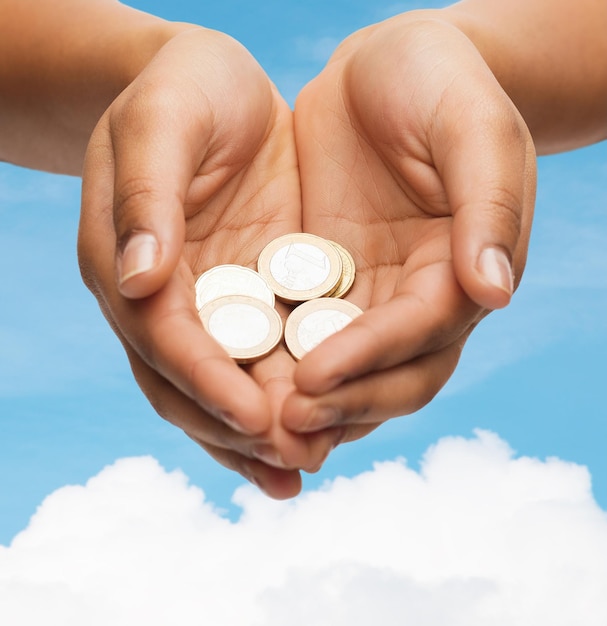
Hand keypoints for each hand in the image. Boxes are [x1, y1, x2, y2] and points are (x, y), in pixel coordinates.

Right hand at [78, 28, 338, 497]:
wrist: (211, 84)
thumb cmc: (181, 89)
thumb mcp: (161, 123)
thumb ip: (147, 196)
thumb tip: (137, 281)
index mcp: (128, 263)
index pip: (165, 340)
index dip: (207, 382)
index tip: (257, 417)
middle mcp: (164, 297)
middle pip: (189, 383)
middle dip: (237, 428)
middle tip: (294, 461)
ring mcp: (209, 301)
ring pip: (227, 384)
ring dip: (261, 434)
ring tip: (305, 468)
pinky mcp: (252, 293)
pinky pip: (266, 356)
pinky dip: (286, 396)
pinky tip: (321, 428)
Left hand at [282, 13, 535, 441]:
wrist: (385, 67)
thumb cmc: (437, 81)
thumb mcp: (472, 128)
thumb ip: (488, 206)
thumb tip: (493, 291)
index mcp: (463, 269)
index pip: (424, 332)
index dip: (372, 358)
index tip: (315, 376)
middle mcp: (419, 296)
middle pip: (392, 374)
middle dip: (343, 403)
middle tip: (284, 425)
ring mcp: (371, 293)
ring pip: (348, 370)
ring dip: (311, 404)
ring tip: (259, 427)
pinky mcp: (325, 282)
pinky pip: (303, 333)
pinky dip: (279, 365)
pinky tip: (240, 382)